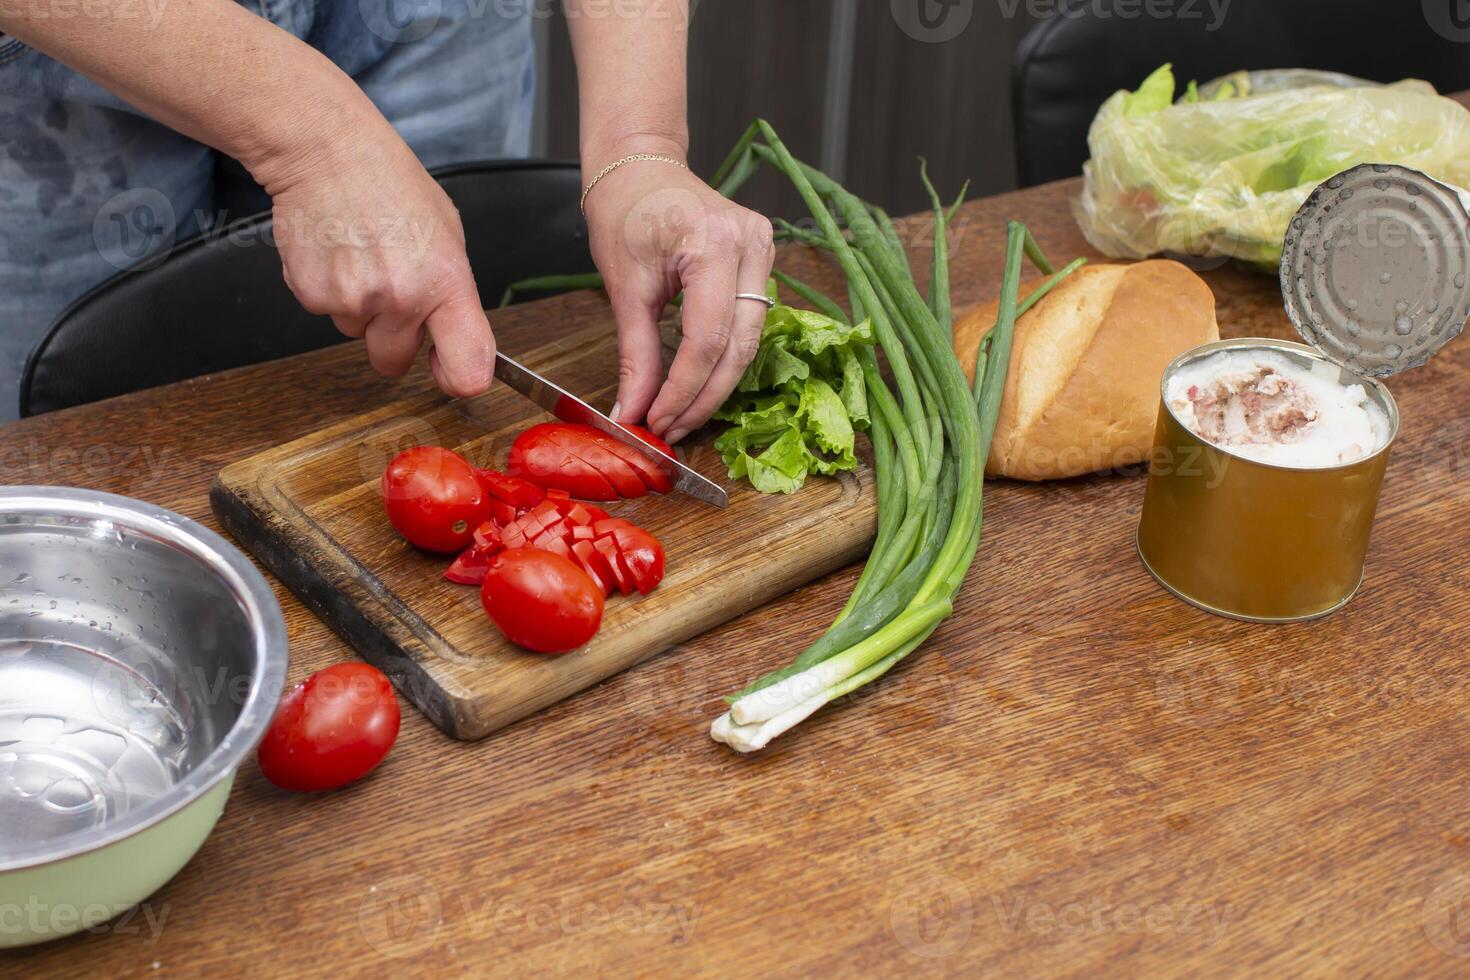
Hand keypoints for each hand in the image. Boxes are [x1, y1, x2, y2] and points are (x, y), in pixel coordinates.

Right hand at [263, 113, 494, 397]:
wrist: (327, 150)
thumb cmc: (391, 185)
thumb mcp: (448, 235)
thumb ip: (453, 294)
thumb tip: (456, 340)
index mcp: (447, 283)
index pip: (467, 368)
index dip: (458, 379)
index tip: (452, 373)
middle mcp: (402, 298)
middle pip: (395, 362)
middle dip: (393, 338)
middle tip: (390, 291)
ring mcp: (353, 299)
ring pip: (357, 335)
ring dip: (359, 308)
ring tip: (361, 255)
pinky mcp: (311, 294)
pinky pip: (326, 313)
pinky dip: (329, 291)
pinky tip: (336, 252)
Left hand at [584, 159, 773, 442]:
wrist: (641, 168)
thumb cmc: (625, 212)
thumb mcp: (624, 287)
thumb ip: (635, 354)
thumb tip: (632, 411)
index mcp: (713, 243)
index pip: (707, 339)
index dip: (684, 390)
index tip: (657, 421)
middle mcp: (750, 243)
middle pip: (739, 346)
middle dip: (704, 396)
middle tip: (672, 428)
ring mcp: (764, 247)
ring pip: (751, 340)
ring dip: (717, 383)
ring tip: (681, 412)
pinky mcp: (764, 256)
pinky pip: (751, 321)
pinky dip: (725, 355)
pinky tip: (699, 381)